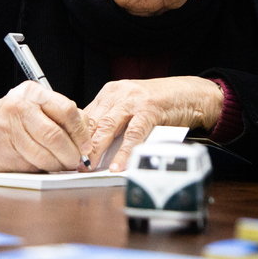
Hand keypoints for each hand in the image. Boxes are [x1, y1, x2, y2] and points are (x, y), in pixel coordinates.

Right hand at [0, 81, 91, 171]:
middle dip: (71, 153)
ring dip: (59, 165)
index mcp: (33, 93)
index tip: (85, 145)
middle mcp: (20, 107)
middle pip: (56, 135)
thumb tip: (85, 138)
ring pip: (45, 154)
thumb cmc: (13, 119)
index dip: (81, 132)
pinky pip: (32, 164)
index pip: (67, 110)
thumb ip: (60, 116)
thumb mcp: (36, 106)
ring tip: (62, 165)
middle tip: (76, 160)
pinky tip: (46, 166)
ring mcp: (10, 129)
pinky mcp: (4, 150)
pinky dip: (44, 168)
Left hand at [83, 76, 222, 171]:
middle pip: (93, 120)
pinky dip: (125, 151)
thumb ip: (113, 121)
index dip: (75, 136)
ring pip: (108, 126)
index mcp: (110, 93)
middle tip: (75, 164)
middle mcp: (118, 93)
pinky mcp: (150, 110)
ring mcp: (134, 100)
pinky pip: (134, 134)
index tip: (68, 153)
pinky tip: (119, 164)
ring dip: (98, 148)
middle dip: (82, 145)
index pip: (85, 115)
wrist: (189, 94)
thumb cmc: (159, 103)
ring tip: (90, 166)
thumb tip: (93, 147)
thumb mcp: (130, 107)